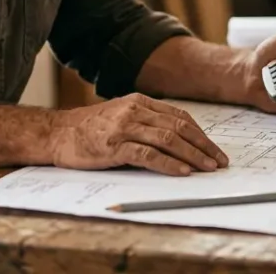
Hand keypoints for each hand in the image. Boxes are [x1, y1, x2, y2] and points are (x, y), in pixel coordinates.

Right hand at [47, 93, 229, 176]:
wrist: (56, 133)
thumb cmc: (90, 130)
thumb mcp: (121, 117)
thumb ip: (146, 123)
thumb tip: (178, 141)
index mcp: (140, 103)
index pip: (179, 117)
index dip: (201, 134)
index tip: (214, 150)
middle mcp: (135, 111)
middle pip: (179, 128)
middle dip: (203, 146)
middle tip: (219, 162)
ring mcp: (124, 128)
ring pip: (168, 139)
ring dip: (192, 155)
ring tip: (208, 168)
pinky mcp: (114, 146)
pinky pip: (148, 155)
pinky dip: (168, 163)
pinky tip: (182, 171)